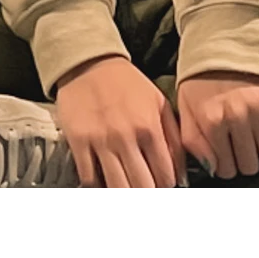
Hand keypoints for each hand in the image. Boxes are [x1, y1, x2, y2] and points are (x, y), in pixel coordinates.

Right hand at [52, 55, 184, 187]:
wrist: (89, 62)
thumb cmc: (125, 83)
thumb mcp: (159, 103)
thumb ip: (174, 138)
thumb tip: (180, 173)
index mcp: (149, 128)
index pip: (165, 176)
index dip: (166, 187)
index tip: (162, 187)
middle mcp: (126, 137)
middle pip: (143, 186)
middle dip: (148, 194)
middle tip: (146, 192)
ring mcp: (100, 140)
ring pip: (117, 187)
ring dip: (125, 193)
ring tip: (128, 190)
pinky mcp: (78, 140)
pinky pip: (89, 176)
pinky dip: (98, 185)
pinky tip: (104, 182)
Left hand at [176, 72, 258, 178]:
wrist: (224, 41)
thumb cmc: (201, 78)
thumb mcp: (186, 107)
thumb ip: (193, 141)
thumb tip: (211, 169)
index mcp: (209, 119)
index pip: (225, 169)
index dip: (226, 166)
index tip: (226, 156)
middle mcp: (234, 115)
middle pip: (250, 166)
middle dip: (244, 159)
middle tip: (239, 143)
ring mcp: (258, 107)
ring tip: (251, 130)